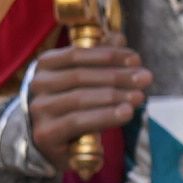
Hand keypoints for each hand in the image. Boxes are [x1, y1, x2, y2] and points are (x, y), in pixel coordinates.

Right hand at [27, 39, 151, 159]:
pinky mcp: (45, 133)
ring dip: (115, 96)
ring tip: (139, 97)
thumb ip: (99, 59)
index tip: (136, 60)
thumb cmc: (71, 107)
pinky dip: (105, 116)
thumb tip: (119, 37)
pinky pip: (78, 121)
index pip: (77, 53)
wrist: (50, 144)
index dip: (109, 55)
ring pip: (80, 98)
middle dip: (118, 76)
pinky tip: (125, 113)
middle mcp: (37, 84)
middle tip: (145, 78)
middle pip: (81, 76)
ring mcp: (39, 110)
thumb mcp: (84, 81)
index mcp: (45, 65)